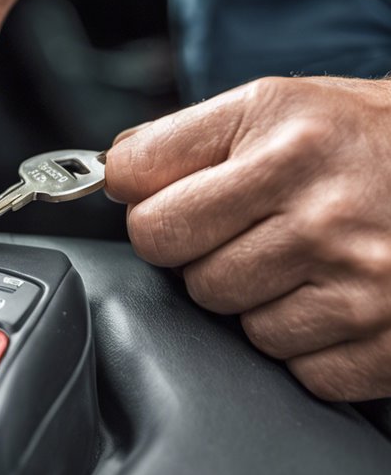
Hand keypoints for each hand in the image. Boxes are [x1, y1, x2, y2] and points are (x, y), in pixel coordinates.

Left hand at [106, 76, 390, 400]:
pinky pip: (297, 368)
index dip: (147, 206)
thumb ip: (183, 138)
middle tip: (248, 230)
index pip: (146, 202)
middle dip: (201, 254)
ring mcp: (359, 280)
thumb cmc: (363, 139)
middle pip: (183, 268)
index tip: (165, 201)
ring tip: (303, 260)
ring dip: (257, 301)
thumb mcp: (276, 106)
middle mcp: (323, 210)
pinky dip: (309, 343)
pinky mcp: (387, 341)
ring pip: (237, 324)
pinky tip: (337, 298)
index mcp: (284, 141)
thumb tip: (110, 176)